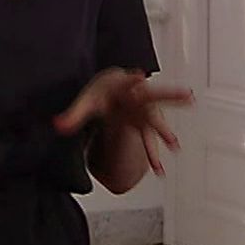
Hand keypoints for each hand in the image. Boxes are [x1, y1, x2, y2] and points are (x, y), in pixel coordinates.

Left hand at [52, 69, 193, 176]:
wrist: (112, 88)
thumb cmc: (101, 93)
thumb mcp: (87, 102)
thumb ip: (73, 115)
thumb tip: (57, 126)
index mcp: (124, 86)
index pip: (129, 81)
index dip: (133, 79)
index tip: (139, 75)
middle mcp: (139, 97)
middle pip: (156, 95)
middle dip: (170, 95)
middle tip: (187, 94)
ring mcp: (145, 111)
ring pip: (158, 120)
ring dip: (166, 132)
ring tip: (174, 145)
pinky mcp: (145, 124)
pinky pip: (150, 140)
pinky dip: (152, 154)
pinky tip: (157, 170)